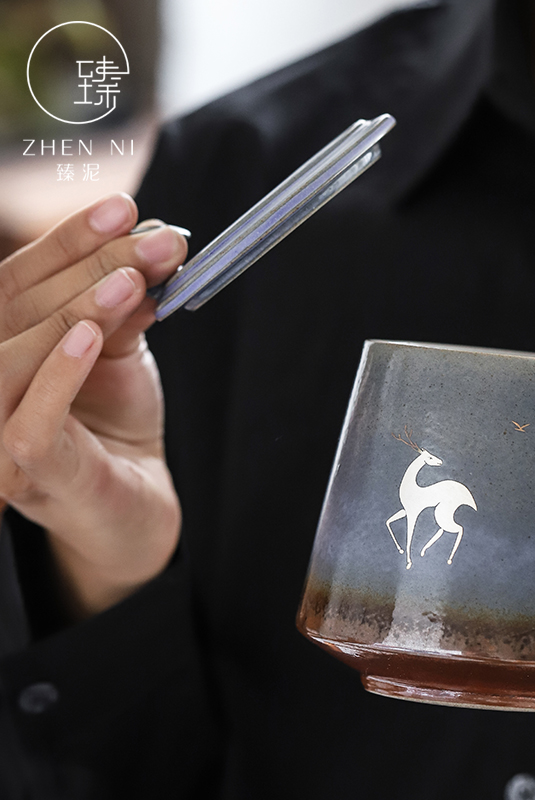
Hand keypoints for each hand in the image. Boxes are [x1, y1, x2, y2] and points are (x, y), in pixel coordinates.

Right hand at [0, 193, 186, 618]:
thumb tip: (152, 241)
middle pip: (17, 309)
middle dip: (89, 266)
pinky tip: (91, 334)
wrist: (133, 502)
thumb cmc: (114, 423)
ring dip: (76, 308)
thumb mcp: (116, 352)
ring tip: (133, 278)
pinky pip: (32, 421)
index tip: (125, 207)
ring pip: (16, 358)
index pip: (19, 281)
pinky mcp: (26, 473)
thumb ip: (119, 306)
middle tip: (156, 240)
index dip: (68, 240)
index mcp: (0, 344)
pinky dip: (60, 373)